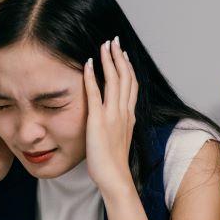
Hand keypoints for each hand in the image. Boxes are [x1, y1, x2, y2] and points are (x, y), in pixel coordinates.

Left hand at [83, 37, 135, 192]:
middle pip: (125, 77)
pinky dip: (92, 76)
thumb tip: (115, 120)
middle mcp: (124, 112)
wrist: (115, 179)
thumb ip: (118, 126)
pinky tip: (88, 63)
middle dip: (119, 57)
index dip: (127, 67)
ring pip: (114, 80)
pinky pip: (95, 93)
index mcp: (129, 116)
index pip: (131, 85)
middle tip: (113, 41)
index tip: (122, 53)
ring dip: (108, 60)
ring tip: (103, 45)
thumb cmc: (114, 165)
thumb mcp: (119, 140)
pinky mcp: (98, 121)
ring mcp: (112, 115)